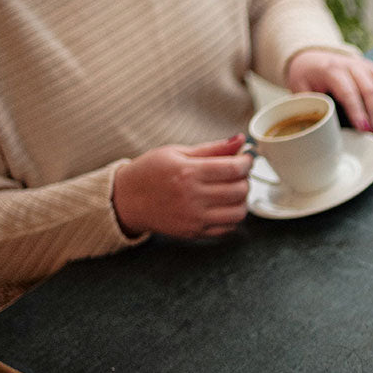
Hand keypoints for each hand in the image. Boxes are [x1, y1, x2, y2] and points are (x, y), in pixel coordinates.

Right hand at [113, 134, 252, 237]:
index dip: (247, 161)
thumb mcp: (177, 152)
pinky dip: (232, 216)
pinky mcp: (194, 232)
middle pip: (240, 190)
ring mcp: (194, 218)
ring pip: (238, 212)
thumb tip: (240, 140)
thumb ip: (212, 148)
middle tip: (237, 173)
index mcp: (188, 173)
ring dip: (242, 199)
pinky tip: (223, 205)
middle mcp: (192, 198)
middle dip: (245, 179)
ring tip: (231, 190)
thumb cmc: (149, 172)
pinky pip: (228, 228)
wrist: (125, 200)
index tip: (246, 158)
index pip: (234, 168)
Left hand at [285, 49, 372, 135]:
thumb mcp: (298, 89)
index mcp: (332, 69)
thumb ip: (308, 106)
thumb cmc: (306, 76)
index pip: (349, 91)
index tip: (364, 129)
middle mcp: (352, 65)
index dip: (358, 111)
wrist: (309, 55)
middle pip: (370, 88)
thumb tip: (317, 129)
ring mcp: (366, 65)